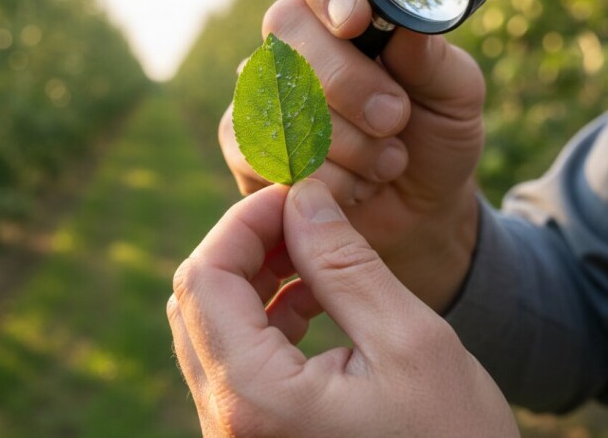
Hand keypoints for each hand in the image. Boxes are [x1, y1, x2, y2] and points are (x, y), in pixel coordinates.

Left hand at [168, 180, 516, 436]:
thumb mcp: (410, 344)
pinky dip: (265, 316)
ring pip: (211, 327)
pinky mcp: (255, 436)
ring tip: (315, 253)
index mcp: (254, 399)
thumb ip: (345, 264)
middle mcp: (228, 421)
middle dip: (246, 245)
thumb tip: (302, 198)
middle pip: (197, 300)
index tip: (294, 193)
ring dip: (255, 278)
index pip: (205, 278)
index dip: (243, 222)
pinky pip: (234, 358)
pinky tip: (315, 298)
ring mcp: (236, 433)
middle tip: (305, 218)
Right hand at [219, 0, 485, 311]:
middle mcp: (298, 44)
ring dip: (341, 141)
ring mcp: (263, 92)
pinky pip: (259, 148)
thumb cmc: (434, 137)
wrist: (417, 209)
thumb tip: (405, 21)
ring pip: (272, 93)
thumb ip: (432, 59)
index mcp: (347, 13)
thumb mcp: (456, 96)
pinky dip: (319, 177)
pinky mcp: (245, 145)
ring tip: (387, 162)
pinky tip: (353, 187)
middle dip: (345, 81)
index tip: (355, 19)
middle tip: (394, 118)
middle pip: (286, 27)